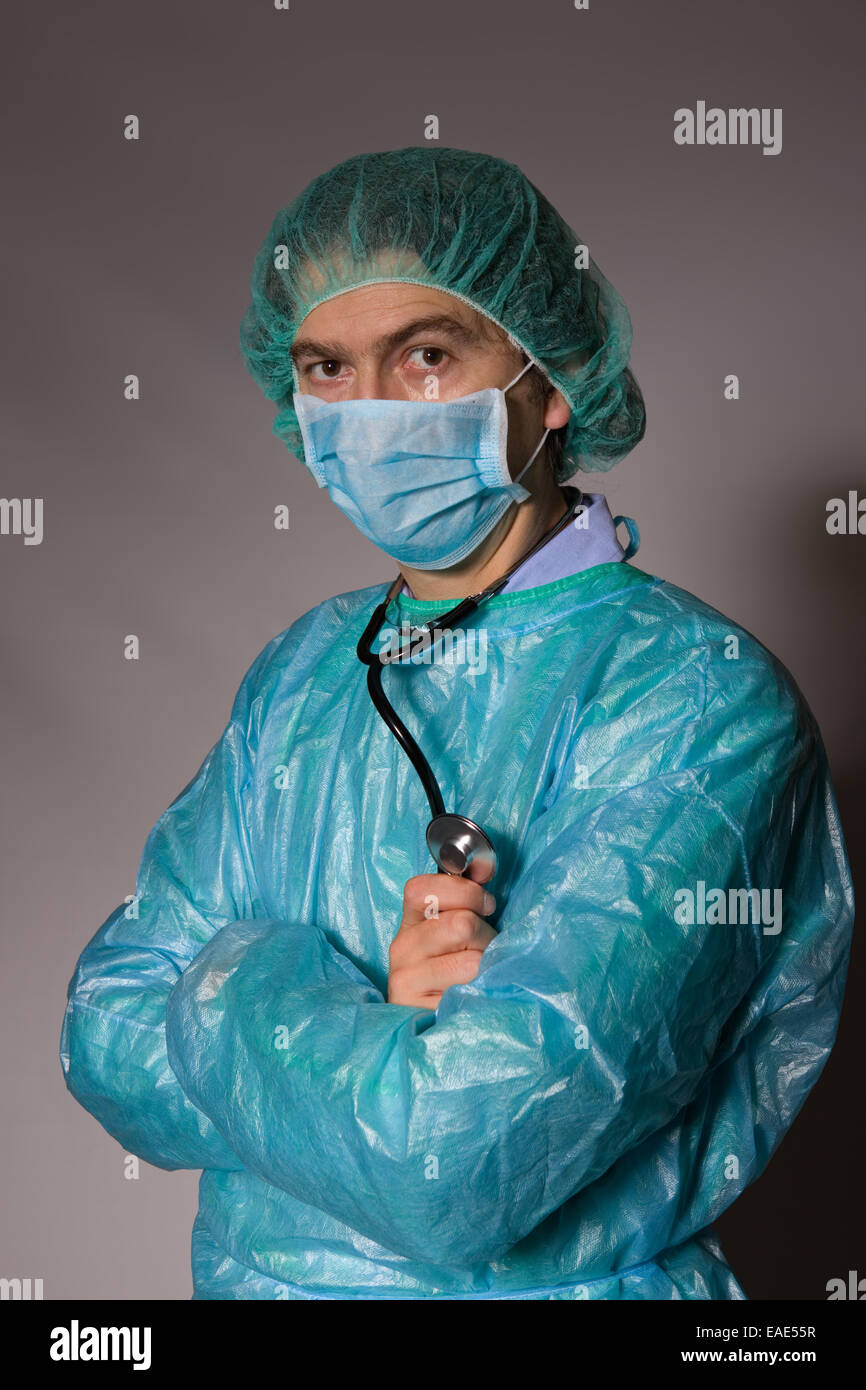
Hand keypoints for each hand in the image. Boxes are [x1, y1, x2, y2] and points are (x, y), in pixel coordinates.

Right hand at [388, 873, 496, 1009]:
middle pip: (461, 923)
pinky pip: (469, 988)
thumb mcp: (459, 937)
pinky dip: (484, 989)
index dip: (464, 891)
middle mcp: (402, 945)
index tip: (486, 906)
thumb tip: (487, 878)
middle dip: (487, 938)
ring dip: (487, 968)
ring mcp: (405, 977)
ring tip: (479, 978)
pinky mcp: (417, 1006)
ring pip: (471, 960)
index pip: (422, 887)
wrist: (438, 1031)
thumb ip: (467, 907)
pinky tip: (475, 996)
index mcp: (412, 920)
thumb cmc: (456, 976)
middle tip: (485, 953)